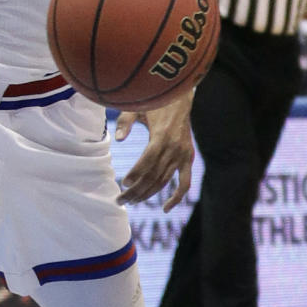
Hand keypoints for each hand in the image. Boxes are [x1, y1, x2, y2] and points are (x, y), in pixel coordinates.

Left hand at [114, 90, 193, 211]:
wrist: (179, 98)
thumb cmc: (154, 103)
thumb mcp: (137, 108)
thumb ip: (126, 122)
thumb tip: (118, 139)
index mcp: (162, 136)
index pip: (148, 162)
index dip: (135, 174)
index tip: (123, 182)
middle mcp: (174, 149)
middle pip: (153, 176)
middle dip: (136, 191)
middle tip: (120, 200)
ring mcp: (183, 155)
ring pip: (164, 182)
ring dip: (147, 194)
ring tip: (131, 202)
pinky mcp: (188, 158)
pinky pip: (185, 183)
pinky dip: (177, 197)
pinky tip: (165, 208)